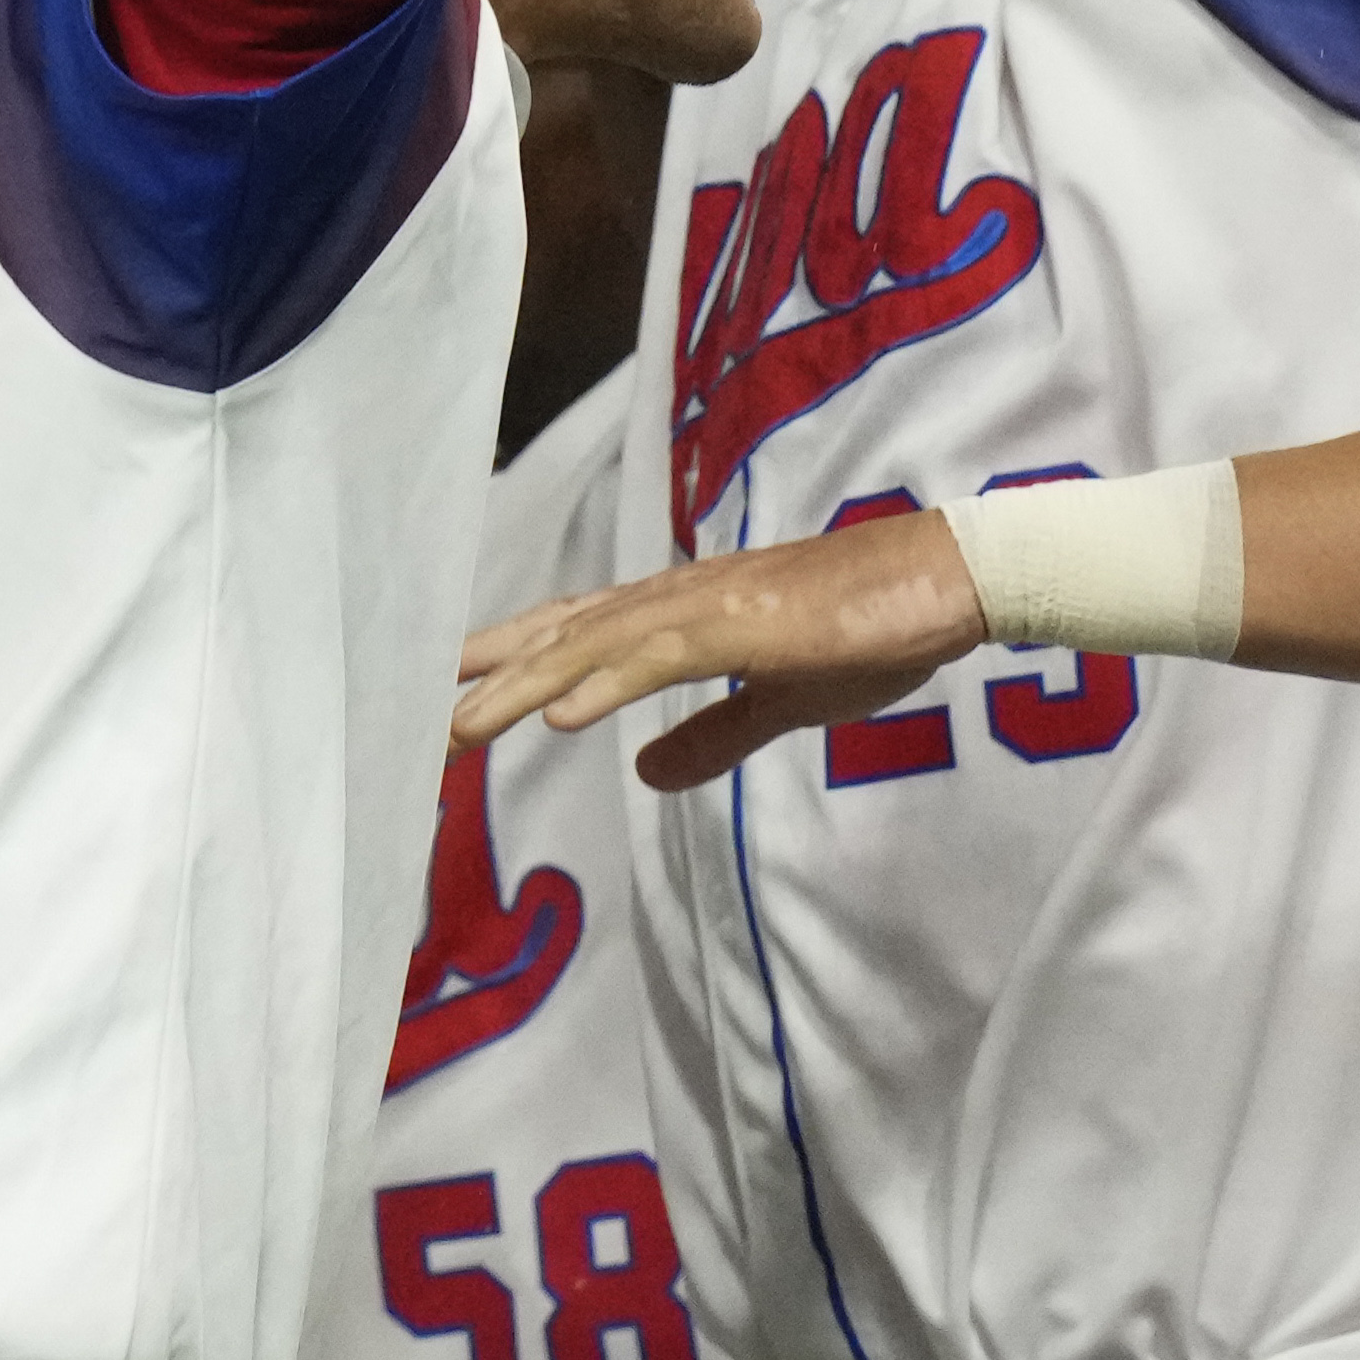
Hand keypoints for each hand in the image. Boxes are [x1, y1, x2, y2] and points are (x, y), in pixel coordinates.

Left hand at [454, 510, 989, 791]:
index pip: (576, 633)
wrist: (944, 582)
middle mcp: (678, 599)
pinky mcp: (744, 626)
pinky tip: (560, 716)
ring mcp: (707, 607)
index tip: (449, 685)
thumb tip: (648, 776)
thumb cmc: (870, 630)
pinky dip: (605, 684)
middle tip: (415, 712)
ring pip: (594, 648)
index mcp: (683, 613)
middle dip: (490, 674)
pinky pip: (660, 659)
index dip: (511, 658)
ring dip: (524, 688)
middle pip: (563, 637)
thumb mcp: (781, 702)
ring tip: (463, 728)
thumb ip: (713, 737)